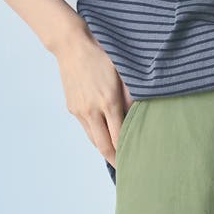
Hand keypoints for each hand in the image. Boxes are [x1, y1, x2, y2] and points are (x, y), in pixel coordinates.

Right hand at [50, 21, 133, 168]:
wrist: (72, 45)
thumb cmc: (103, 54)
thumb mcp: (123, 72)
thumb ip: (132, 95)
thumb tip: (141, 112)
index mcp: (108, 102)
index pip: (119, 137)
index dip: (126, 151)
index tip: (136, 160)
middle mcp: (92, 110)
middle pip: (104, 145)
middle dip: (115, 159)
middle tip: (127, 168)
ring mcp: (79, 111)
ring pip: (93, 139)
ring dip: (105, 149)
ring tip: (117, 156)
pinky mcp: (72, 108)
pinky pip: (86, 128)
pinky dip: (96, 135)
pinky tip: (105, 136)